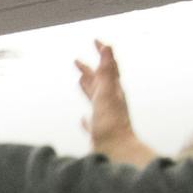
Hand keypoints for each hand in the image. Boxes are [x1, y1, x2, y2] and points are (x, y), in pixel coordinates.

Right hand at [74, 40, 140, 154]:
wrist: (116, 151)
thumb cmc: (111, 123)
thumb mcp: (107, 93)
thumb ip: (107, 71)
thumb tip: (108, 48)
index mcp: (112, 91)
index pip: (108, 67)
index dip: (102, 53)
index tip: (95, 41)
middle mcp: (109, 102)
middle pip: (98, 82)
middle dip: (89, 70)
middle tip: (76, 61)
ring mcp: (104, 117)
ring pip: (94, 99)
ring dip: (86, 89)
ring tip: (79, 82)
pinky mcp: (99, 133)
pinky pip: (91, 122)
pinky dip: (86, 118)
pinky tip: (82, 119)